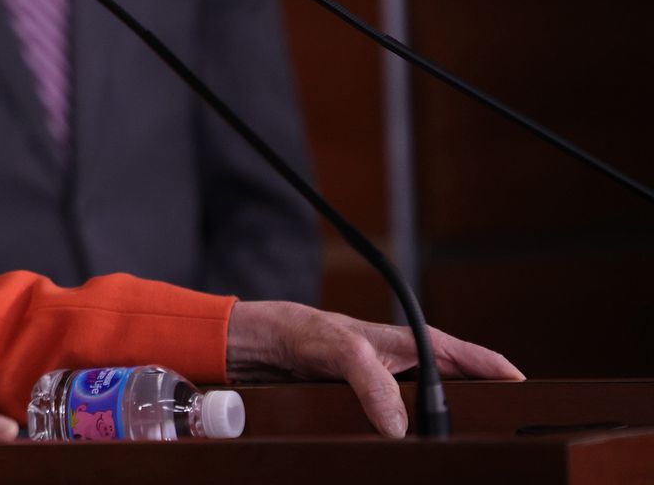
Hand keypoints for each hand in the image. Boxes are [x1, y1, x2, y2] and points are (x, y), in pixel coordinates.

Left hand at [226, 300, 524, 436]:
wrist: (264, 348)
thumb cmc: (306, 333)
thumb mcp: (342, 352)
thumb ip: (372, 384)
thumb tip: (398, 427)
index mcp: (413, 344)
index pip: (473, 359)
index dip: (503, 377)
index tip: (530, 397)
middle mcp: (407, 368)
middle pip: (457, 394)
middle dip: (476, 415)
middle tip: (497, 439)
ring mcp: (389, 392)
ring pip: (427, 418)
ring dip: (438, 435)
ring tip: (459, 453)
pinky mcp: (369, 411)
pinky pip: (397, 433)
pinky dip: (405, 446)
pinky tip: (410, 460)